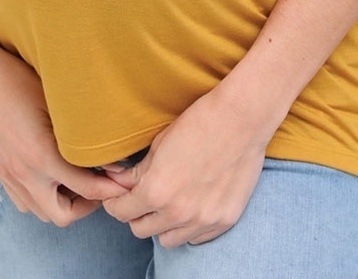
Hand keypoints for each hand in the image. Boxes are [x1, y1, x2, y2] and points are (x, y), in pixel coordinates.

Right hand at [0, 38, 126, 225]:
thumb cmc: (18, 79)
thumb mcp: (56, 102)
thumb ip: (81, 133)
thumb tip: (110, 154)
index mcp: (41, 156)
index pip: (85, 188)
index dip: (110, 190)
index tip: (126, 185)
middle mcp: (24, 173)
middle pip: (63, 215)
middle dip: (88, 206)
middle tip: (102, 185)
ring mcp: (9, 175)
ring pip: (41, 212)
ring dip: (64, 204)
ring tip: (80, 181)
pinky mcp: (0, 171)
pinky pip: (24, 202)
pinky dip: (43, 199)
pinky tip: (54, 178)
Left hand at [101, 86, 267, 247]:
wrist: (241, 118)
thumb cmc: (198, 123)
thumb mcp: (160, 144)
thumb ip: (137, 173)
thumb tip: (119, 184)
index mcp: (156, 191)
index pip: (121, 212)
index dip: (115, 203)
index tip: (118, 197)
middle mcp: (178, 212)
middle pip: (141, 229)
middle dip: (137, 214)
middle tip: (143, 197)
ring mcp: (203, 220)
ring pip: (168, 239)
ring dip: (163, 224)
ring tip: (170, 202)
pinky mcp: (225, 220)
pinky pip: (196, 238)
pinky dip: (189, 227)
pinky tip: (192, 205)